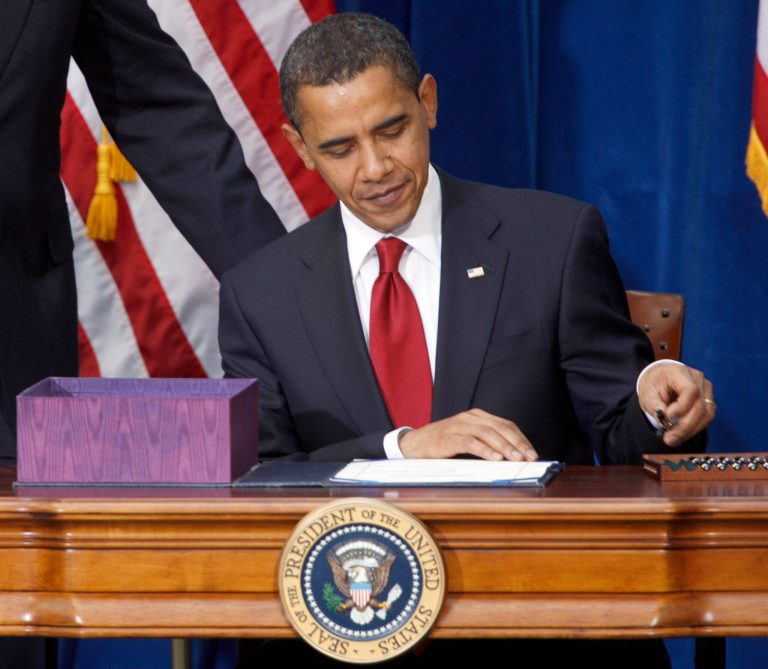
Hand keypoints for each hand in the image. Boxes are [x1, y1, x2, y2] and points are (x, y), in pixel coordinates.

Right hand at [398, 408, 537, 460]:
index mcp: (477, 416)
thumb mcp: (467, 438)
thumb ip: (486, 443)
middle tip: (529, 457)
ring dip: (505, 447)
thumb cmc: (443, 443)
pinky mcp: (449, 437)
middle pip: (500, 427)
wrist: (414, 444)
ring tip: (516, 459)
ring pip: (488, 433)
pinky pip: (470, 442)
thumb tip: (512, 457)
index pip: (506, 424)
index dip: (521, 438)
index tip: (532, 452)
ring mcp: (459, 426)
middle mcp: (470, 417)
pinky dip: (485, 450)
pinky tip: (495, 458)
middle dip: (517, 443)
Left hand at [638, 363, 714, 446]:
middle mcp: (698, 379)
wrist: (660, 378)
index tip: (667, 417)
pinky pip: (706, 416)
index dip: (681, 407)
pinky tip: (681, 434)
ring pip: (707, 414)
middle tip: (669, 439)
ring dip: (691, 430)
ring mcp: (705, 389)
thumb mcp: (646, 393)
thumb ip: (654, 404)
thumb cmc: (653, 383)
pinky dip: (694, 428)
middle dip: (685, 426)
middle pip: (700, 405)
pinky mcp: (707, 399)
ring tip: (674, 439)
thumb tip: (664, 418)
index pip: (690, 390)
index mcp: (680, 372)